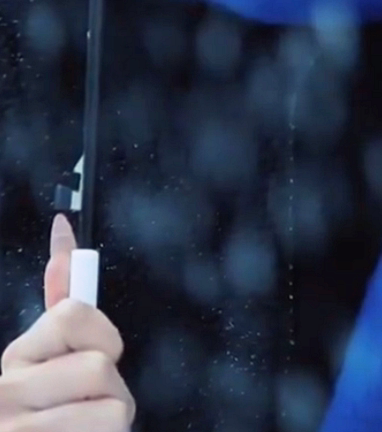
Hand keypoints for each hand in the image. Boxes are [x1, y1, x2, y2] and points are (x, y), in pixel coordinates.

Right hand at [0, 216, 135, 430]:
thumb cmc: (48, 412)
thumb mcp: (52, 354)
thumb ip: (62, 294)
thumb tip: (62, 226)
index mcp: (16, 357)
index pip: (73, 314)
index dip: (105, 336)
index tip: (101, 354)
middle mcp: (5, 393)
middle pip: (100, 368)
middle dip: (114, 391)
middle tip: (92, 406)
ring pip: (115, 411)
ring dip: (113, 424)